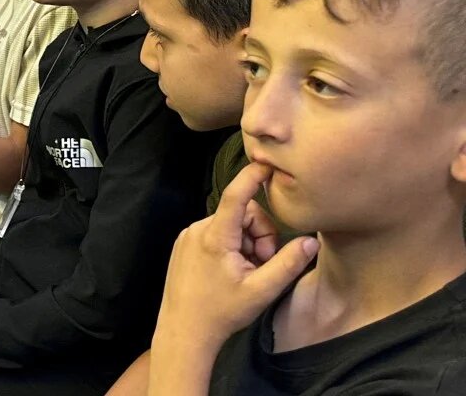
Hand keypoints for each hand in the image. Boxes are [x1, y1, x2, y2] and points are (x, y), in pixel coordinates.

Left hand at [154, 164, 317, 352]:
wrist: (183, 330)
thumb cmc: (222, 312)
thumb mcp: (262, 290)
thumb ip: (288, 264)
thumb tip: (310, 240)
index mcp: (215, 236)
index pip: (237, 195)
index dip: (253, 177)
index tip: (268, 164)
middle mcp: (197, 229)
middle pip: (243, 215)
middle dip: (261, 235)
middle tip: (263, 264)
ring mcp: (188, 236)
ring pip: (231, 225)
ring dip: (247, 244)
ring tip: (246, 272)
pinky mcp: (184, 244)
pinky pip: (216, 233)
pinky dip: (231, 247)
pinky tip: (231, 272)